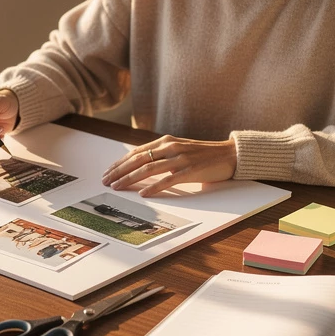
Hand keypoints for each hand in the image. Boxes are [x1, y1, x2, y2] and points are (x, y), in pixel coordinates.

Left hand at [101, 135, 237, 196]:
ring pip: (148, 169)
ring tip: (117, 186)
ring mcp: (180, 158)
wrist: (229, 154)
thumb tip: (141, 165)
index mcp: (166, 141)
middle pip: (138, 159)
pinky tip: (143, 194)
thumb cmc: (203, 154)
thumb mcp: (179, 149)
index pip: (137, 152)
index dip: (120, 162)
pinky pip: (168, 180)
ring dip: (130, 178)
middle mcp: (170, 147)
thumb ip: (161, 155)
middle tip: (106, 180)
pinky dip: (154, 187)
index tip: (108, 171)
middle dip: (119, 170)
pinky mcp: (190, 170)